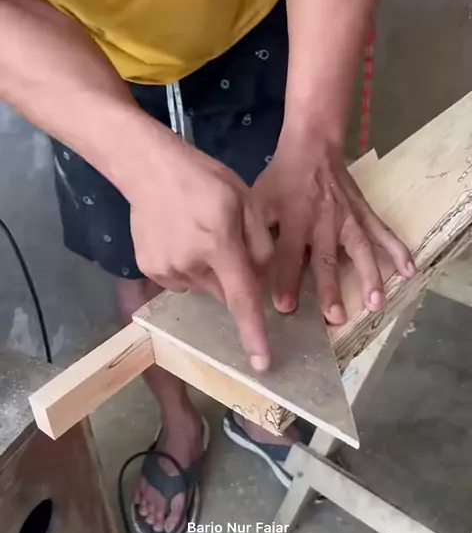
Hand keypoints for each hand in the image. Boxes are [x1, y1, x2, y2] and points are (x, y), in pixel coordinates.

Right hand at [128, 134, 272, 369]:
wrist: (149, 167)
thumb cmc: (205, 179)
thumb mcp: (245, 200)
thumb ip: (260, 246)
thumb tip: (261, 283)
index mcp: (218, 244)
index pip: (241, 298)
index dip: (253, 332)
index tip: (261, 364)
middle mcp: (190, 264)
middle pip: (224, 292)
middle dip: (232, 277)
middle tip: (225, 241)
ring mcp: (166, 270)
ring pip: (203, 288)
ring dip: (209, 272)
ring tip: (198, 235)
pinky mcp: (150, 270)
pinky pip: (181, 282)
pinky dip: (188, 268)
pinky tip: (181, 239)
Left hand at [252, 137, 414, 323]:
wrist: (312, 145)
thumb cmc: (280, 178)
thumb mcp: (257, 201)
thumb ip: (254, 233)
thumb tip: (248, 269)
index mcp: (293, 218)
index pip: (288, 253)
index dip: (285, 279)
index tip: (284, 307)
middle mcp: (323, 221)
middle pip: (326, 258)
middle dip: (331, 288)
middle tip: (335, 317)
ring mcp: (348, 217)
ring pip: (360, 250)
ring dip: (370, 277)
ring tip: (375, 305)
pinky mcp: (364, 213)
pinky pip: (383, 232)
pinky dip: (398, 250)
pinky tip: (410, 270)